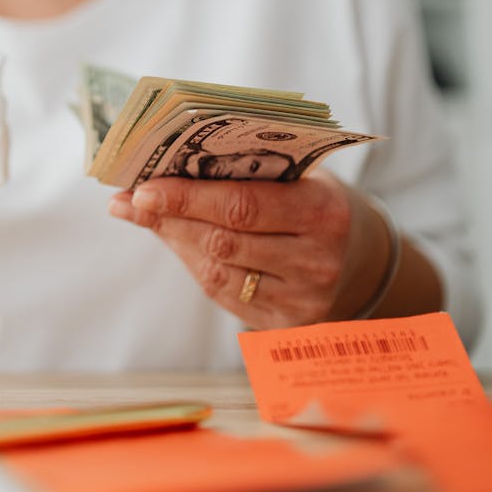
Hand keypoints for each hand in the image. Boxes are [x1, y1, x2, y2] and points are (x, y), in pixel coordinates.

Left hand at [108, 172, 390, 327]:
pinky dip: (193, 264)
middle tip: (129, 199)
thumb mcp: (299, 177)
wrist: (362, 258)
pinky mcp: (285, 328)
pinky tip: (174, 240)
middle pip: (223, 242)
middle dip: (169, 218)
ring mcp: (301, 301)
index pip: (243, 206)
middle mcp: (315, 262)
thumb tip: (171, 164)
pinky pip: (224, 295)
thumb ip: (247, 172)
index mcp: (322, 212)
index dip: (188, 198)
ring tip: (141, 214)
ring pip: (217, 273)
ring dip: (173, 240)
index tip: (145, 185)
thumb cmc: (315, 201)